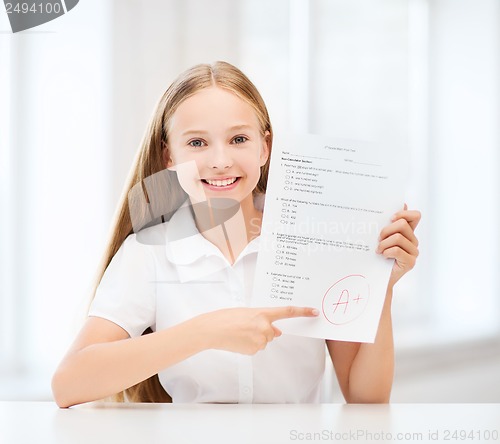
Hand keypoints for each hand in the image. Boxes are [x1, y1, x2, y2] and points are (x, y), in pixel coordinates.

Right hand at [194, 306, 318, 354]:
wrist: (211, 329)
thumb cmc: (226, 317)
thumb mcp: (246, 313)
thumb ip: (263, 319)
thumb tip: (277, 332)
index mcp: (262, 313)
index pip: (287, 312)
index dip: (302, 312)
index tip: (314, 312)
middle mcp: (264, 327)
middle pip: (273, 332)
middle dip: (263, 330)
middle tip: (245, 327)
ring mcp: (260, 340)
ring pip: (264, 341)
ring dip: (254, 338)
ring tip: (238, 333)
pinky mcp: (254, 350)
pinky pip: (256, 348)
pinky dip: (249, 345)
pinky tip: (238, 340)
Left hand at [376, 204, 420, 288]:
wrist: (376, 277)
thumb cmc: (377, 255)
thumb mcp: (382, 237)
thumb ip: (389, 224)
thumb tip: (402, 204)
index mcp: (408, 233)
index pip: (415, 216)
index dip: (404, 214)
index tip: (391, 218)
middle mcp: (413, 241)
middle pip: (402, 224)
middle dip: (386, 230)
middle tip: (378, 239)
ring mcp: (414, 252)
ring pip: (398, 237)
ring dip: (383, 243)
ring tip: (378, 250)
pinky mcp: (410, 262)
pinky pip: (397, 250)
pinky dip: (386, 252)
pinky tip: (383, 256)